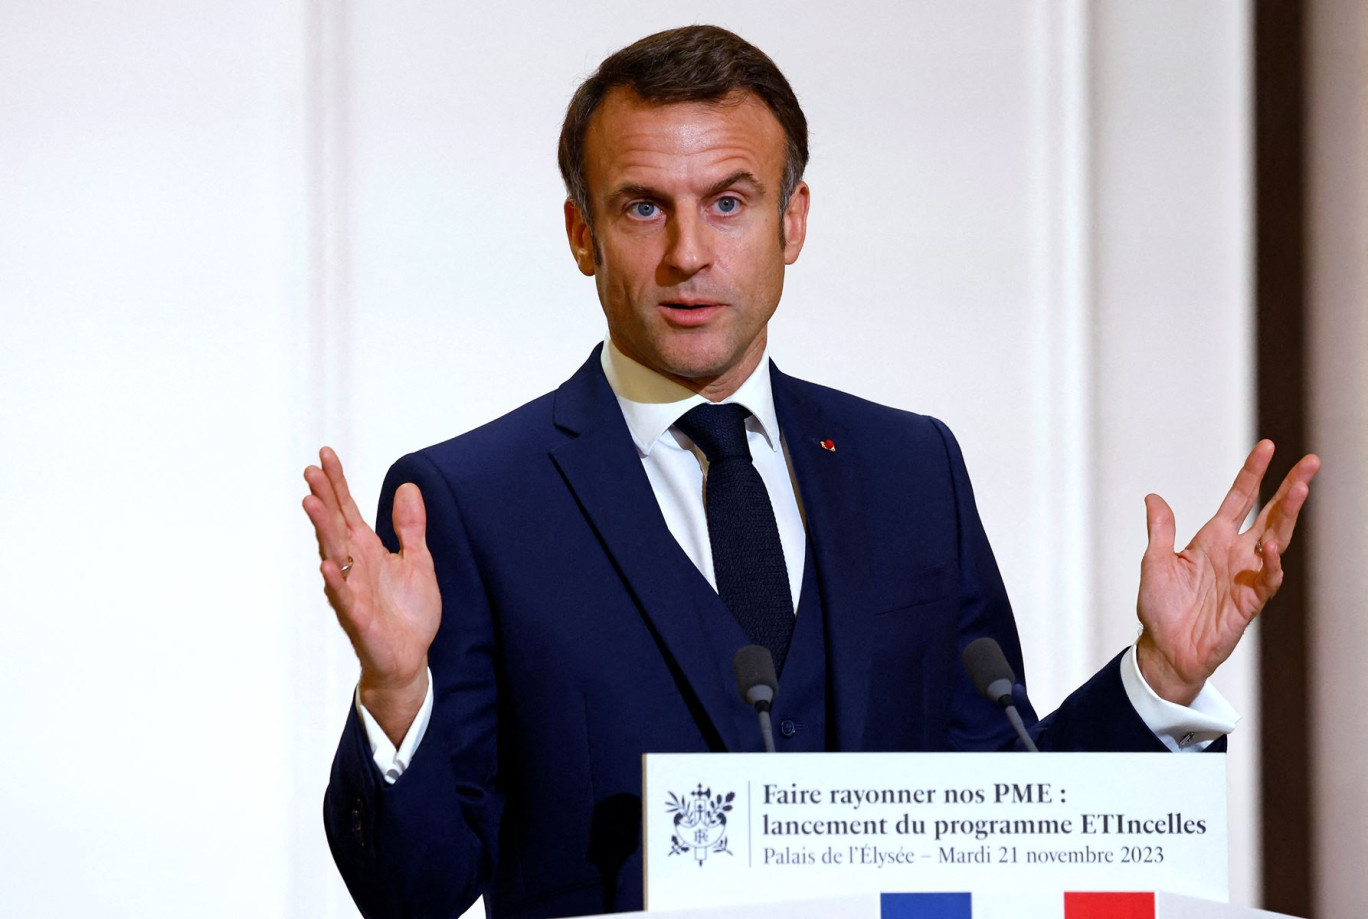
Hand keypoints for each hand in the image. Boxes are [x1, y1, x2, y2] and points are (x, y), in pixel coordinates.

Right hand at [303, 447, 441, 743]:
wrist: (409, 658)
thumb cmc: (408, 612)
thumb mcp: (417, 560)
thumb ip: (410, 526)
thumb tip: (407, 486)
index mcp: (367, 550)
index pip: (347, 510)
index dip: (337, 483)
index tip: (325, 455)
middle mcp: (354, 566)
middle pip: (334, 526)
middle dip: (323, 498)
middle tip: (310, 471)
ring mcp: (352, 590)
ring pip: (332, 555)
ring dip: (322, 530)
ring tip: (311, 503)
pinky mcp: (359, 617)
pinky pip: (344, 597)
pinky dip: (335, 581)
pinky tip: (327, 565)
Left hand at [1136, 440, 1319, 704]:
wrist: (1164, 649)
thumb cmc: (1160, 608)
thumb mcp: (1155, 562)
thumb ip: (1160, 530)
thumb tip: (1153, 498)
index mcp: (1212, 538)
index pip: (1240, 499)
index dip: (1253, 474)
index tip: (1266, 447)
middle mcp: (1235, 552)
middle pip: (1270, 513)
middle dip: (1290, 487)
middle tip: (1309, 462)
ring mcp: (1246, 575)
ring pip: (1277, 538)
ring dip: (1289, 515)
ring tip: (1299, 489)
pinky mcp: (1250, 601)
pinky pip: (1268, 578)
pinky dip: (1271, 563)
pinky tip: (1270, 546)